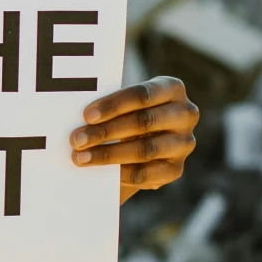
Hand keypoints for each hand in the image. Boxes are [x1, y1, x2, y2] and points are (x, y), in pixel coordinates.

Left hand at [70, 76, 198, 200]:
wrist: (142, 145)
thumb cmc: (128, 115)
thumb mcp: (125, 105)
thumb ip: (110, 107)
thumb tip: (82, 119)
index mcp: (172, 88)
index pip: (142, 94)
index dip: (113, 105)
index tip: (87, 115)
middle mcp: (185, 114)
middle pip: (143, 122)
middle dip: (106, 131)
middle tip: (77, 139)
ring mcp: (184, 143)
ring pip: (144, 150)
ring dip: (108, 155)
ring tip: (81, 157)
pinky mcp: (176, 169)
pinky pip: (146, 174)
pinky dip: (120, 173)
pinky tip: (101, 172)